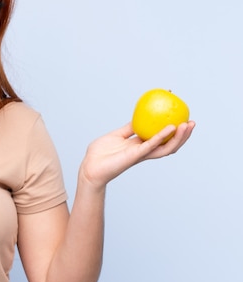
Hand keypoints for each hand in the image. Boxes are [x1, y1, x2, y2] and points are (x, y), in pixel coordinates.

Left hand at [79, 120, 194, 189]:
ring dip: (179, 137)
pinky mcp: (136, 155)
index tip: (181, 116)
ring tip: (188, 125)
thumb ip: (129, 128)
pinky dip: (162, 136)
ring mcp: (141, 154)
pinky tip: (171, 127)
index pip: (162, 138)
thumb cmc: (100, 153)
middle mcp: (144, 151)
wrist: (90, 166)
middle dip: (184, 136)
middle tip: (192, 123)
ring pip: (166, 147)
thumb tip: (139, 115)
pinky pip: (151, 145)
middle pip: (170, 145)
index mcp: (140, 146)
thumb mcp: (117, 135)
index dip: (173, 130)